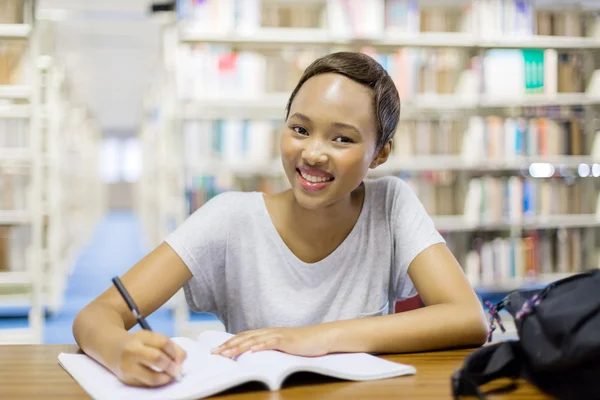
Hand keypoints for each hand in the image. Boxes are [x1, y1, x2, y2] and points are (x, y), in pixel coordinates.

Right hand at [113, 330, 186, 386]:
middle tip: (178, 370)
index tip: (180, 358)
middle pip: (156, 358)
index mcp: (141, 336)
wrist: (113, 349)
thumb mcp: (152, 338)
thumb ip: (171, 346)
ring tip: (171, 375)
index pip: (163, 342)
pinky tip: (162, 378)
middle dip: (171, 366)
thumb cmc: (140, 343)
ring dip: (166, 378)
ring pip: (152, 377)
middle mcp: (132, 351)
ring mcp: (128, 367)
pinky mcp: (127, 380)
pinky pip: (147, 384)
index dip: (175, 352)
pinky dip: (158, 382)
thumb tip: (182, 360)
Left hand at [211, 326, 334, 358]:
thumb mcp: (282, 345)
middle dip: (228, 345)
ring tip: (227, 353)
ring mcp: (278, 335)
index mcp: (267, 333)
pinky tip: (252, 350)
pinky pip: (272, 342)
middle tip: (214, 353)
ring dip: (239, 346)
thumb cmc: (303, 343)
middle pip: (245, 337)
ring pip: (254, 340)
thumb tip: (255, 355)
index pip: (244, 337)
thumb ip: (269, 347)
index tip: (216, 350)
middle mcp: (270, 332)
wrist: (321, 337)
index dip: (229, 343)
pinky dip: (261, 345)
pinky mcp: (287, 341)